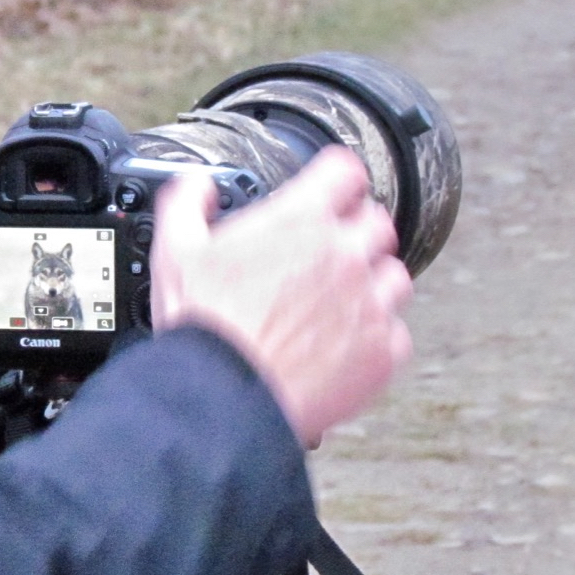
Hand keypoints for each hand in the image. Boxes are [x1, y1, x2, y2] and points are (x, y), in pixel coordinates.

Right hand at [151, 146, 413, 446]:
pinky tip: (345, 346)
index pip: (346, 172)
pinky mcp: (382, 351)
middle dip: (355, 234)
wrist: (224, 401)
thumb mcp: (176, 250)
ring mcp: (370, 304)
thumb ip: (188, 202)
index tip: (332, 194)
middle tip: (327, 258)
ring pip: (394, 277)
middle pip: (377, 223)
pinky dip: (376, 338)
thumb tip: (198, 186)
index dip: (338, 181)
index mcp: (301, 221)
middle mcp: (344, 256)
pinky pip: (397, 333)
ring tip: (338, 306)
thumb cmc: (204, 330)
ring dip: (372, 284)